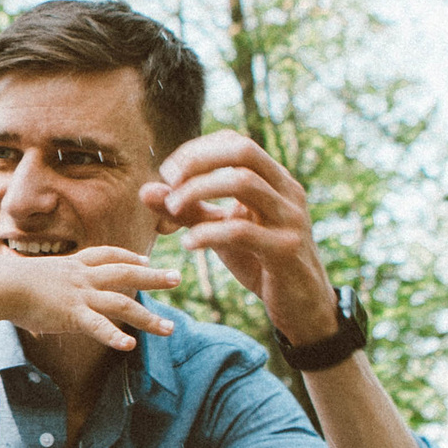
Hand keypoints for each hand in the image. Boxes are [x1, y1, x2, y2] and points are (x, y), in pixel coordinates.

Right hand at [0, 247, 178, 359]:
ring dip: (148, 317)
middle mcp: (82, 278)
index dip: (128, 257)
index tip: (145, 259)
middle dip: (153, 276)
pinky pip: (98, 326)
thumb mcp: (32, 280)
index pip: (107, 255)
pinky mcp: (72, 314)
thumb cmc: (7, 282)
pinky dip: (114, 336)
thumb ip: (43, 296)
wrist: (0, 284)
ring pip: (122, 303)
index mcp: (73, 266)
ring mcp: (80, 295)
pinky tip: (129, 346)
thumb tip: (37, 315)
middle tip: (178, 277)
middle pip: (126, 274)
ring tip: (169, 328)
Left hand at [142, 133, 334, 332]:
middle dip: (198, 161)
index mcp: (275, 179)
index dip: (197, 150)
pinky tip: (189, 244)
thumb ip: (187, 210)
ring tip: (174, 210)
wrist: (302, 305)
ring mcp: (290, 218)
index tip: (169, 173)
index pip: (235, 142)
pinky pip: (242, 231)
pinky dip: (208, 233)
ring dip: (198, 191)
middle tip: (169, 183)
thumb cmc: (259, 261)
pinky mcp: (285, 250)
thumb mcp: (220, 231)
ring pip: (243, 182)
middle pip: (242, 151)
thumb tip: (145, 190)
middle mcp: (287, 191)